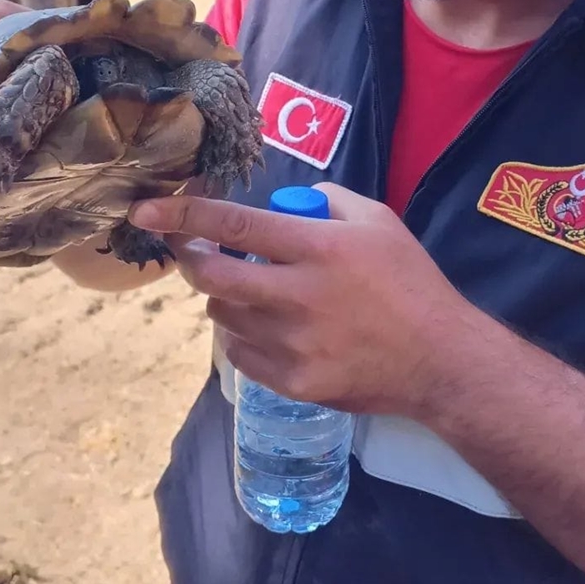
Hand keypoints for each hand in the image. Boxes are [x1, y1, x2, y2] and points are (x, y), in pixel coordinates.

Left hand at [127, 184, 479, 416]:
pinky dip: (240, 333)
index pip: (236, 225)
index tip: (144, 212)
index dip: (184, 215)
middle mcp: (299, 296)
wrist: (439, 361)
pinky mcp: (293, 383)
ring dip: (224, 296)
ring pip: (223, 315)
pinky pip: (239, 353)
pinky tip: (265, 324)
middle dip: (190, 258)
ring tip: (253, 290)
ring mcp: (294, 345)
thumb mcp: (379, 221)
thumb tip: (284, 202)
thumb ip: (327, 200)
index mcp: (320, 249)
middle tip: (193, 251)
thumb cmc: (411, 281)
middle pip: (213, 276)